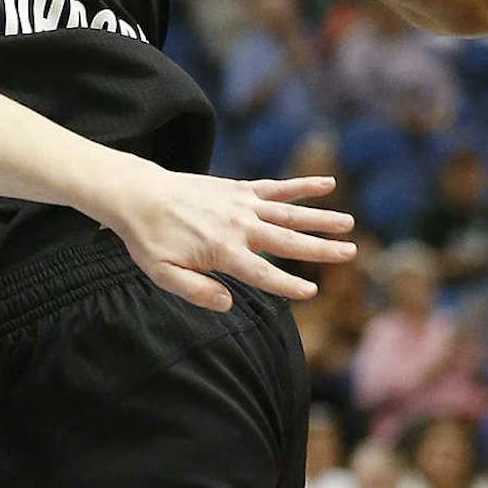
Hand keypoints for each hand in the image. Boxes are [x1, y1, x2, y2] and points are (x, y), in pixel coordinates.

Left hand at [86, 164, 354, 310]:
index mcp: (221, 251)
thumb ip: (196, 291)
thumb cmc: (149, 239)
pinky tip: (328, 183)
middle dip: (320, 248)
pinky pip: (275, 187)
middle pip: (286, 239)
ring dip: (320, 217)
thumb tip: (229, 305)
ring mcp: (240, 204)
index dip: (287, 285)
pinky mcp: (238, 188)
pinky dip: (301, 185)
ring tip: (350, 222)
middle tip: (352, 253)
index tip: (312, 291)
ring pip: (288, 212)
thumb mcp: (162, 274)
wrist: (136, 194)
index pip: (262, 273)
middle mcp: (237, 226)